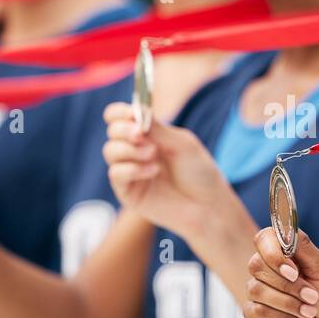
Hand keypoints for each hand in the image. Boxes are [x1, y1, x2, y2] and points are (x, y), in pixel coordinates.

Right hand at [103, 101, 233, 237]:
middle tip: (141, 134)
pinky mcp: (128, 192)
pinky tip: (153, 171)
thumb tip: (135, 113)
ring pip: (110, 151)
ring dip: (130, 149)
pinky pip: (115, 174)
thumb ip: (158, 129)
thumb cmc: (199, 172)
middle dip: (124, 130)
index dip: (120, 112)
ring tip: (153, 155)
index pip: (119, 117)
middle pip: (112, 131)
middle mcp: (135, 150)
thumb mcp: (182, 144)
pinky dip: (132, 169)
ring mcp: (130, 171)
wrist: (208, 205)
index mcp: (147, 134)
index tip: (132, 114)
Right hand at [245, 226, 318, 317]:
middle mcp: (266, 270)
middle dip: (288, 285)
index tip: (294, 271)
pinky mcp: (256, 316)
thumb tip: (287, 228)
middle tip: (313, 296)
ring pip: (256, 290)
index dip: (273, 254)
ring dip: (288, 302)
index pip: (263, 240)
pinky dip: (281, 317)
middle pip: (256, 265)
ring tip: (310, 311)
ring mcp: (259, 292)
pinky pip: (255, 311)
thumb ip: (304, 247)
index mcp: (282, 253)